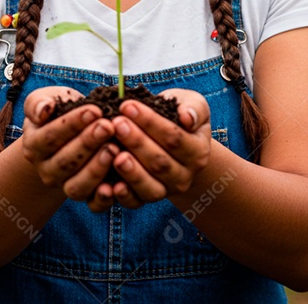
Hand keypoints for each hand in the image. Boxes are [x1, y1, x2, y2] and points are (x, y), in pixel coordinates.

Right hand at [20, 87, 118, 209]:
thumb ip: (39, 103)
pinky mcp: (86, 198)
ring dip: (97, 168)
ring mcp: (65, 187)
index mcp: (34, 146)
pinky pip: (93, 205)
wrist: (70, 136)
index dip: (72, 124)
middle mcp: (46, 170)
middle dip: (88, 143)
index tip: (94, 110)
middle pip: (65, 161)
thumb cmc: (59, 112)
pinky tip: (119, 184)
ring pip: (78, 186)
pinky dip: (105, 198)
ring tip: (114, 149)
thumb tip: (44, 109)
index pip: (50, 136)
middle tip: (108, 126)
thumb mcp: (46, 100)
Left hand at [107, 89, 211, 208]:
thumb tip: (187, 117)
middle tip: (117, 124)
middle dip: (136, 142)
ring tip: (114, 154)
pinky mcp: (146, 200)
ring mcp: (166, 191)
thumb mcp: (192, 105)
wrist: (172, 142)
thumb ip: (194, 109)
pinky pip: (135, 203)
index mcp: (198, 152)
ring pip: (150, 187)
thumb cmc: (178, 117)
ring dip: (131, 172)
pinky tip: (109, 185)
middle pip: (160, 162)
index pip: (174, 138)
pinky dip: (123, 196)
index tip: (128, 105)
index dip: (150, 122)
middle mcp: (185, 176)